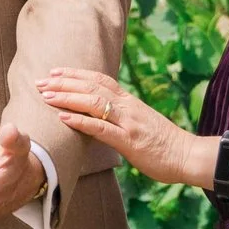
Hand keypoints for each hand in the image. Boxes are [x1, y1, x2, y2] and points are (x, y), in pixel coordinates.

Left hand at [37, 69, 202, 186]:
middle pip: (91, 87)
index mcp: (130, 102)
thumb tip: (104, 116)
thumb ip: (123, 117)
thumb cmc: (165, 144)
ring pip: (93, 102)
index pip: (99, 80)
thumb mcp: (142, 124)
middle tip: (40, 81)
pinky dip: (80, 121)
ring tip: (45, 96)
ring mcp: (128, 122)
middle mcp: (128, 106)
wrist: (189, 156)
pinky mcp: (129, 140)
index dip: (76, 74)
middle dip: (64, 83)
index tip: (55, 72)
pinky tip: (63, 117)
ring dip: (66, 97)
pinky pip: (101, 128)